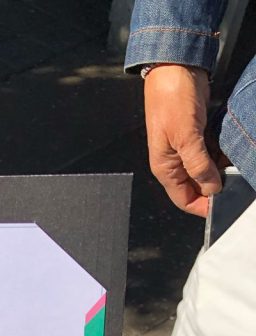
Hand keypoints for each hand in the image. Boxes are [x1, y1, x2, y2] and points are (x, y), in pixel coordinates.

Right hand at [144, 64, 220, 216]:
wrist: (174, 66)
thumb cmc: (171, 98)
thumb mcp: (187, 137)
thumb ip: (199, 166)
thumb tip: (211, 188)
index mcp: (165, 168)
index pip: (184, 200)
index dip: (203, 206)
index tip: (223, 204)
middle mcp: (174, 162)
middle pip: (196, 187)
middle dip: (214, 186)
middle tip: (233, 180)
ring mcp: (185, 148)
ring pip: (205, 170)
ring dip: (220, 169)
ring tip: (233, 162)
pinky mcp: (195, 134)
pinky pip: (210, 153)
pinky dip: (221, 154)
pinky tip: (229, 149)